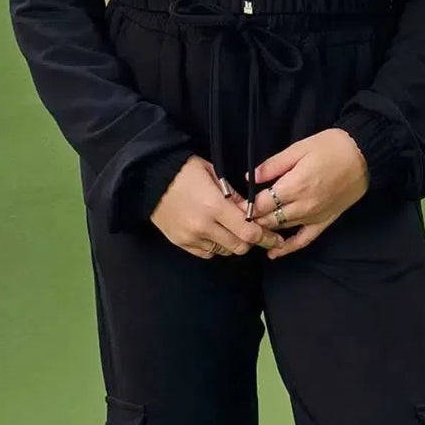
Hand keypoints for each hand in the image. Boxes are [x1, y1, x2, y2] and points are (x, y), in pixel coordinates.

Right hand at [149, 156, 275, 258]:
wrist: (149, 179)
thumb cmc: (184, 171)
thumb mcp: (213, 173)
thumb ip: (234, 195)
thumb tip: (250, 210)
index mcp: (215, 206)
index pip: (248, 232)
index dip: (265, 236)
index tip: (275, 237)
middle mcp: (204, 226)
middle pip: (239, 246)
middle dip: (251, 241)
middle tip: (253, 232)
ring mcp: (191, 237)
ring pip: (225, 251)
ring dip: (233, 243)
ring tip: (231, 229)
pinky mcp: (181, 243)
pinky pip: (207, 253)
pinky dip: (216, 246)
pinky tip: (215, 234)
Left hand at [220, 128, 369, 257]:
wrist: (364, 156)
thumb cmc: (331, 147)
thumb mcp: (299, 148)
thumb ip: (273, 165)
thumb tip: (250, 177)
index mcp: (295, 185)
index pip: (261, 204)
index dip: (244, 206)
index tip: (233, 205)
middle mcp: (303, 205)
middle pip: (269, 219)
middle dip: (251, 220)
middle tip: (237, 218)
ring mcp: (314, 216)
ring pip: (282, 229)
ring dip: (265, 231)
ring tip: (249, 230)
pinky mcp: (325, 221)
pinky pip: (304, 239)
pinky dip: (288, 248)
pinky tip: (274, 253)